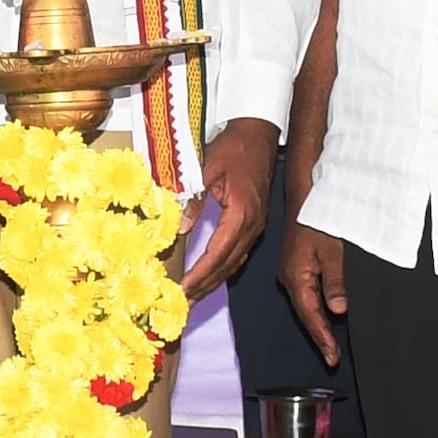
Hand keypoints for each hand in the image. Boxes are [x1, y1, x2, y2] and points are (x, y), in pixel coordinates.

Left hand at [181, 121, 279, 300]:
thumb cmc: (234, 147)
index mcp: (242, 213)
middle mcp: (253, 225)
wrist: (258, 134)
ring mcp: (256, 226)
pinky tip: (210, 276)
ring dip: (213, 282)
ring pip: (234, 263)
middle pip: (227, 265)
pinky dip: (222, 268)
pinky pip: (238, 253)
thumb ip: (193, 198)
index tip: (183, 289)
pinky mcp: (254, 223)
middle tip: (183, 303)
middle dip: (205, 286)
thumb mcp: (207, 168)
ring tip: (193, 297)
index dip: (200, 274)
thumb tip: (179, 228)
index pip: (218, 254)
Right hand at [279, 221, 349, 366]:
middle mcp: (289, 277)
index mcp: (295, 277)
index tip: (332, 357)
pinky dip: (317, 307)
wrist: (306, 195)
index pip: (310, 315)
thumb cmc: (320, 218)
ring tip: (331, 344)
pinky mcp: (298, 265)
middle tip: (333, 358)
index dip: (322, 337)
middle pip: (305, 313)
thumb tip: (337, 310)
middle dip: (319, 335)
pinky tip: (327, 314)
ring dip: (319, 323)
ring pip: (306, 304)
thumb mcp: (332, 250)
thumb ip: (335, 281)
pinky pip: (307, 292)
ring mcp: (292, 271)